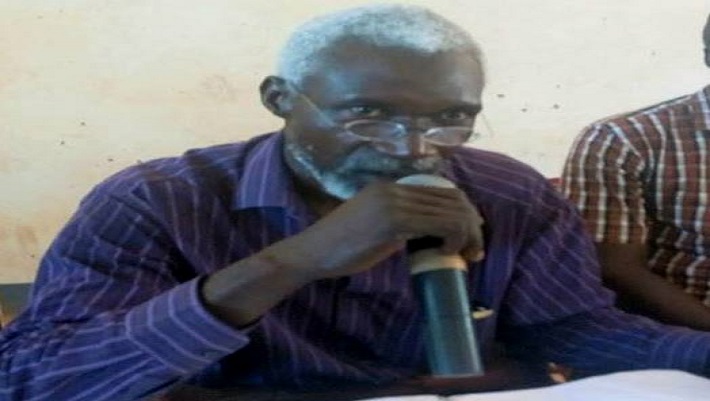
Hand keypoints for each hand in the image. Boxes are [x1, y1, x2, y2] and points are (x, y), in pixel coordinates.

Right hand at [260, 181, 484, 279]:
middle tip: (476, 250)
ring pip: (452, 212)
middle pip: (453, 198)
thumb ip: (400, 224)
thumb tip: (427, 234)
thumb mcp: (375, 227)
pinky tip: (447, 253)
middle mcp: (394, 189)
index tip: (470, 236)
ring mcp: (394, 203)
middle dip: (473, 225)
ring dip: (468, 235)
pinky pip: (440, 225)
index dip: (465, 212)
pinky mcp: (393, 221)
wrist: (312, 253)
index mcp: (391, 187)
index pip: (443, 190)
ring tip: (467, 255)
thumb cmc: (340, 247)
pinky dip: (453, 239)